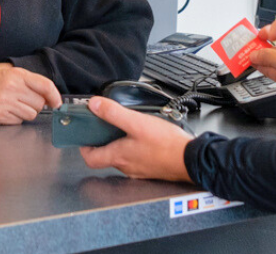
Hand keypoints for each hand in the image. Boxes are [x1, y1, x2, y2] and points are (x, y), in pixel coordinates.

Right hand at [0, 63, 59, 123]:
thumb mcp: (3, 74)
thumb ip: (24, 81)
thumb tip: (46, 93)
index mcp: (15, 74)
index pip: (45, 84)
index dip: (55, 96)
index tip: (57, 103)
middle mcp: (12, 86)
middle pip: (39, 103)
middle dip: (34, 105)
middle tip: (20, 102)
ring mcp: (6, 101)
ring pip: (31, 114)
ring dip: (24, 113)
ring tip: (10, 107)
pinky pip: (18, 121)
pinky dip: (14, 119)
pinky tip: (3, 112)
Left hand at [77, 97, 193, 179]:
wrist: (191, 159)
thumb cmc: (166, 145)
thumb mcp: (136, 122)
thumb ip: (114, 113)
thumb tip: (94, 105)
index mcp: (118, 156)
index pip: (90, 158)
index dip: (84, 147)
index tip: (84, 135)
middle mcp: (126, 167)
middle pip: (105, 156)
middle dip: (102, 142)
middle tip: (104, 127)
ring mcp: (139, 170)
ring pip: (121, 157)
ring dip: (119, 144)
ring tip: (125, 128)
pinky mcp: (151, 169)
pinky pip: (136, 159)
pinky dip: (134, 148)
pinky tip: (143, 138)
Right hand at [247, 14, 275, 122]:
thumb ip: (270, 57)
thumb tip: (255, 54)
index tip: (266, 34)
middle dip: (265, 39)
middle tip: (253, 42)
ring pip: (272, 54)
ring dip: (260, 54)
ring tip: (248, 54)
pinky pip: (271, 68)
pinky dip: (261, 66)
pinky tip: (254, 65)